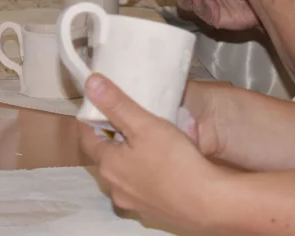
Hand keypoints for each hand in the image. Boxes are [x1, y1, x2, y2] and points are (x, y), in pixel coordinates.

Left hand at [78, 74, 227, 231]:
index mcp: (108, 164)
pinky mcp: (152, 211)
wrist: (207, 202)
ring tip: (150, 141)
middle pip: (106, 157)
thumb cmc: (174, 161)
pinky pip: (143, 189)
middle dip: (114, 138)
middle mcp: (115, 187)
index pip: (86, 138)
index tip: (103, 106)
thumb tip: (90, 83)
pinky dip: (147, 176)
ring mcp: (133, 203)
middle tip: (131, 120)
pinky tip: (165, 166)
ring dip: (131, 158)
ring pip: (125, 174)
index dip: (91, 120)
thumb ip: (116, 104)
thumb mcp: (145, 124)